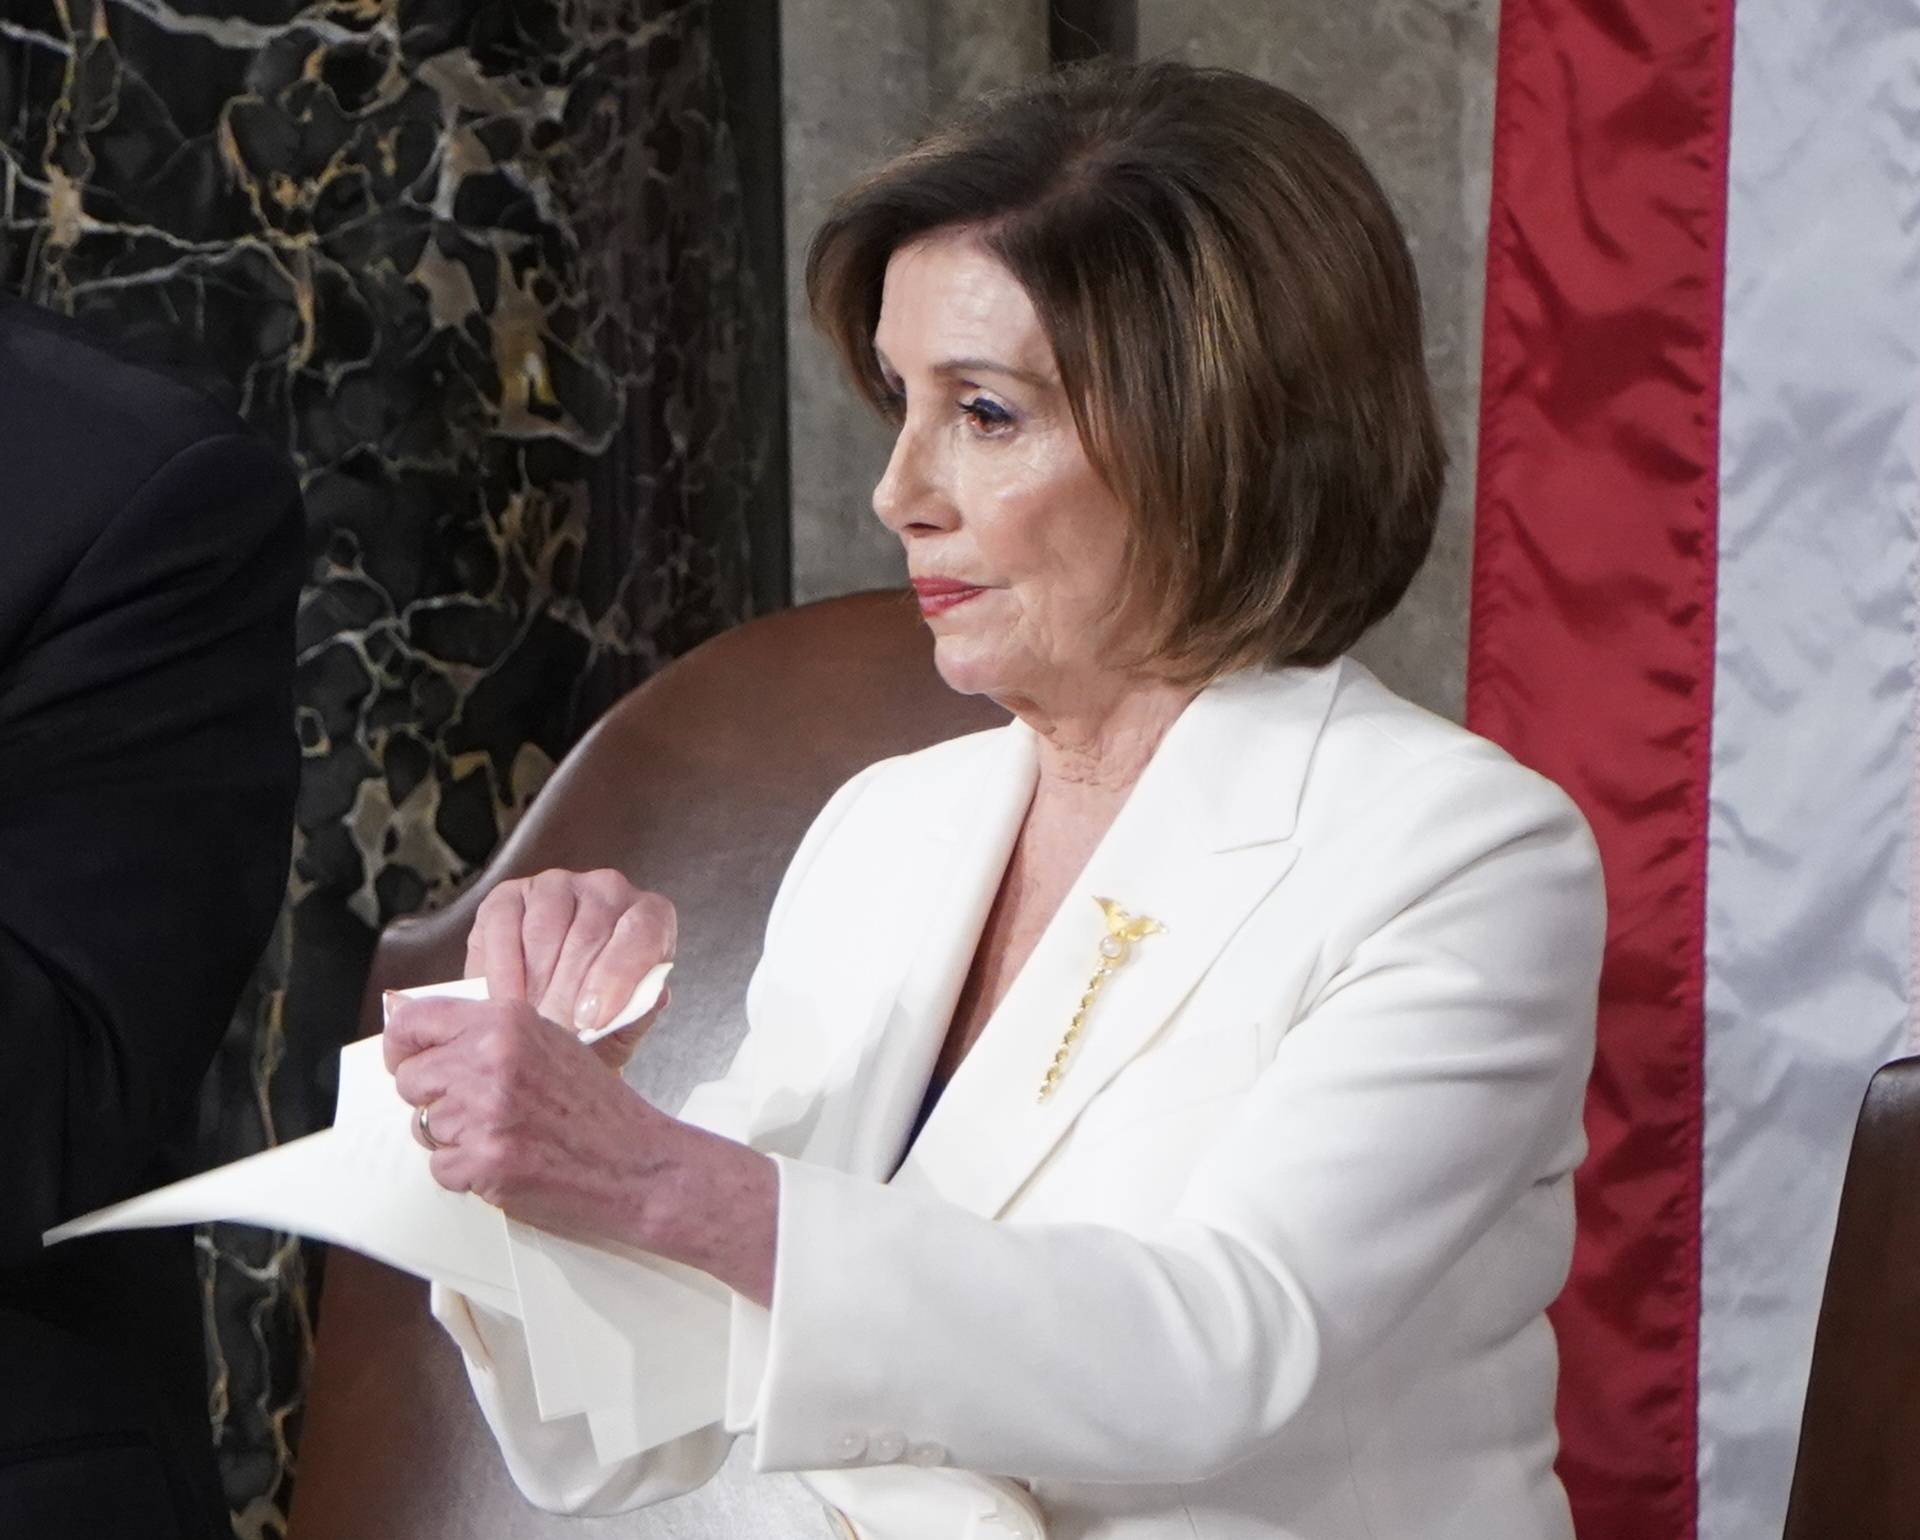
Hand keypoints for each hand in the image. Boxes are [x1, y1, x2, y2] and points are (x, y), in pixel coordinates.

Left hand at [386, 993, 677, 1241]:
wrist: (639, 1165)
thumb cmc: (598, 1108)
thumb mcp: (548, 1043)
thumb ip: (486, 1032)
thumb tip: (407, 1017)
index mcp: (507, 1021)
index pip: (414, 1021)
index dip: (402, 1046)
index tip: (407, 1060)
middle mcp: (492, 1058)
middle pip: (410, 1079)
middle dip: (434, 1099)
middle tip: (479, 1110)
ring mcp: (486, 1111)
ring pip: (423, 1126)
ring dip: (456, 1138)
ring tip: (508, 1136)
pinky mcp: (485, 1161)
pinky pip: (441, 1168)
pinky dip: (468, 1173)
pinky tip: (510, 1161)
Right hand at [465, 869, 674, 1068]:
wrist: (548, 1021)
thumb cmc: (595, 1021)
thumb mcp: (625, 1028)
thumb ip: (639, 1012)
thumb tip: (651, 995)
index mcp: (651, 917)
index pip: (643, 934)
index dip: (617, 977)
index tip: (593, 1019)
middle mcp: (608, 890)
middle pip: (589, 933)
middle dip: (568, 991)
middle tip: (555, 1030)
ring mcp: (557, 885)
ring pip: (545, 928)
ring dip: (536, 981)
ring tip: (532, 1018)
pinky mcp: (509, 895)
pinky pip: (503, 925)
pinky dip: (502, 969)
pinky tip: (506, 999)